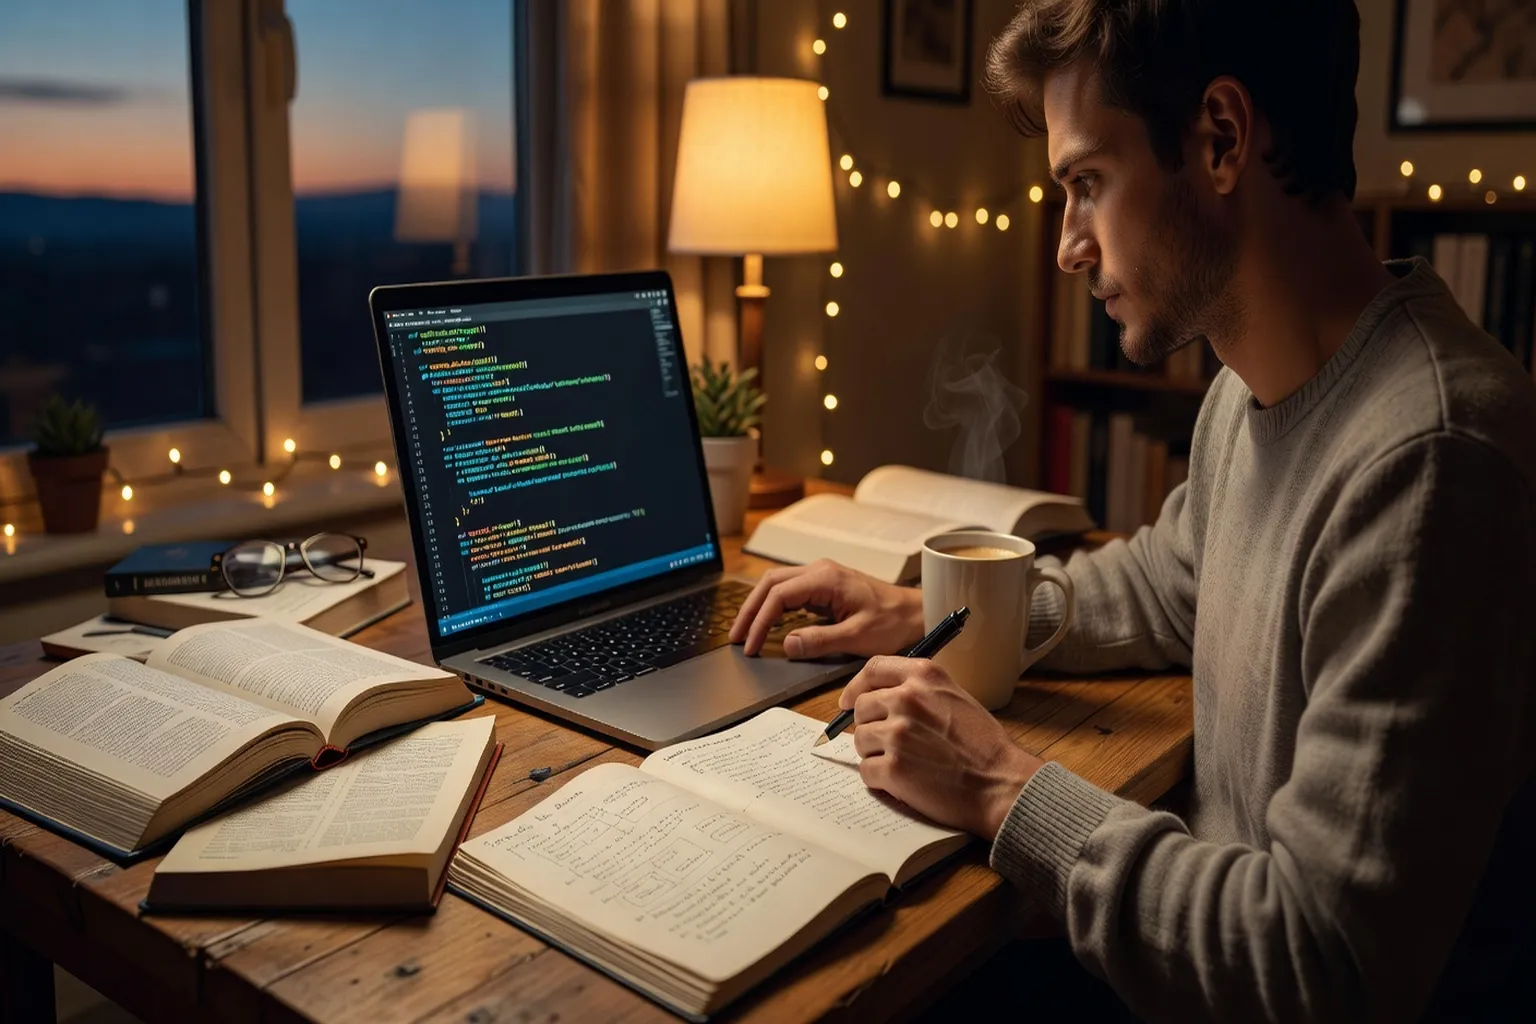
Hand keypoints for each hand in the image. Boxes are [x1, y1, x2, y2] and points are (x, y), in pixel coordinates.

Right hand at [730, 559, 923, 657]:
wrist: (918, 613)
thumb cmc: (894, 623)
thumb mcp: (857, 637)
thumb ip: (820, 640)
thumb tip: (786, 644)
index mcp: (826, 579)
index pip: (778, 595)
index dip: (759, 621)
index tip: (751, 645)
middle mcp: (820, 571)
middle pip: (770, 584)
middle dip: (750, 610)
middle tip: (737, 638)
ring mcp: (822, 577)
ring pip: (777, 585)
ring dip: (759, 607)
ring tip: (746, 633)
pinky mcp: (825, 587)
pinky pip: (790, 592)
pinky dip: (774, 608)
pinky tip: (769, 626)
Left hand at [841, 656, 1042, 838]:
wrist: (1001, 783)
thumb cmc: (983, 745)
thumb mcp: (954, 696)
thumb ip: (918, 691)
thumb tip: (881, 698)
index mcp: (923, 676)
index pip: (873, 669)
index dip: (856, 686)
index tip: (849, 702)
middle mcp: (906, 699)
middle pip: (861, 707)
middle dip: (870, 726)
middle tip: (891, 744)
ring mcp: (897, 734)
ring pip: (860, 741)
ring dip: (876, 754)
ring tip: (907, 763)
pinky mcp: (892, 768)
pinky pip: (866, 771)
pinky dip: (880, 779)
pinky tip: (905, 782)